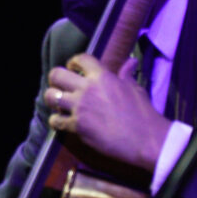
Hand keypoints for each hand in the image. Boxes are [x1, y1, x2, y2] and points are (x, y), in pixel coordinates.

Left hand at [43, 53, 170, 170]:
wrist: (145, 139)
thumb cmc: (143, 113)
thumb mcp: (135, 88)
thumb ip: (126, 75)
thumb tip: (130, 61)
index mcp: (103, 76)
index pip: (80, 59)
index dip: (73, 62)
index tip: (72, 68)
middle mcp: (88, 88)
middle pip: (57, 74)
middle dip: (55, 79)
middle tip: (60, 86)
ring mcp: (80, 107)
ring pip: (50, 96)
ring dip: (52, 100)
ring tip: (58, 104)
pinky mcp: (77, 126)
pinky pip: (55, 120)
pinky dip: (56, 121)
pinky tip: (61, 122)